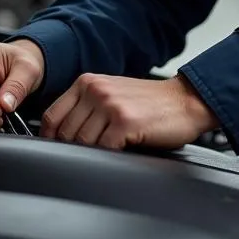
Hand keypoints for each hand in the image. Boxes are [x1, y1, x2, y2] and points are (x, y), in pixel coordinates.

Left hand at [40, 74, 218, 149]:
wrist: (187, 100)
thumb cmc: (151, 104)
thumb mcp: (111, 96)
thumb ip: (85, 108)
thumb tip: (58, 137)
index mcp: (88, 82)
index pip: (51, 117)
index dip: (51, 139)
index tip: (60, 150)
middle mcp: (96, 90)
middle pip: (64, 134)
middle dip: (75, 149)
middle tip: (94, 153)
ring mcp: (110, 105)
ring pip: (82, 144)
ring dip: (94, 153)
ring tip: (112, 149)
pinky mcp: (125, 122)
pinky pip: (102, 149)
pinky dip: (110, 156)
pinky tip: (123, 150)